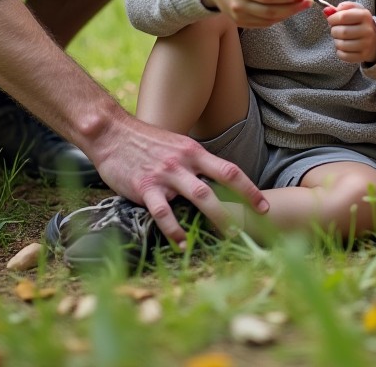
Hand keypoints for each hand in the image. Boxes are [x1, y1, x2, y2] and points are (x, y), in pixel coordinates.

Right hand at [94, 114, 268, 246]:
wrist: (112, 132)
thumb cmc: (144, 141)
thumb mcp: (176, 146)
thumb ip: (193, 163)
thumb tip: (209, 183)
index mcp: (194, 151)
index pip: (229, 170)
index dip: (249, 188)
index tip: (263, 205)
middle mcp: (185, 161)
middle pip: (221, 183)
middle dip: (241, 204)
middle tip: (254, 224)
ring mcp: (166, 174)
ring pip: (199, 196)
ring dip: (216, 216)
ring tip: (228, 235)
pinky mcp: (145, 187)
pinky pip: (164, 212)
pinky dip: (175, 230)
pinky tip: (182, 244)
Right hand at [198, 0, 308, 27]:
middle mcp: (239, 6)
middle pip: (270, 12)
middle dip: (292, 8)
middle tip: (308, 2)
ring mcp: (239, 17)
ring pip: (269, 20)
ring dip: (288, 14)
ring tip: (301, 5)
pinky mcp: (241, 23)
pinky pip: (263, 24)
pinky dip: (278, 18)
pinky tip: (287, 10)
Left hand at [321, 0, 375, 63]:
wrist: (375, 39)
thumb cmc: (359, 23)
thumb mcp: (354, 10)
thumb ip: (341, 7)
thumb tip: (326, 10)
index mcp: (365, 16)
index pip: (343, 16)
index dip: (332, 18)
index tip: (331, 20)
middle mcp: (368, 30)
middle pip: (342, 32)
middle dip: (334, 31)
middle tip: (336, 30)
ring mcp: (366, 44)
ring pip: (342, 45)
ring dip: (336, 41)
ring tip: (340, 38)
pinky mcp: (363, 56)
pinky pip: (343, 56)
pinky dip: (339, 52)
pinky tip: (343, 47)